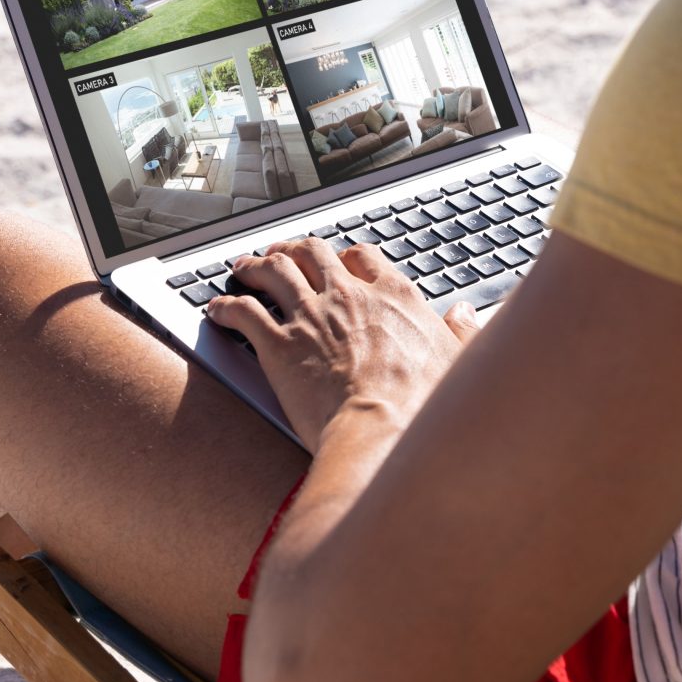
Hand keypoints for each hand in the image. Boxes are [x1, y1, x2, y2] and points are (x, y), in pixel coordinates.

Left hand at [207, 238, 479, 450]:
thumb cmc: (423, 408)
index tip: (341, 264)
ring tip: (243, 267)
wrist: (381, 432)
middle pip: (314, 252)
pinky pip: (243, 311)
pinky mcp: (277, 344)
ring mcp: (309, 316)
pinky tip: (217, 309)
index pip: (364, 257)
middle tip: (282, 254)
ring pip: (274, 270)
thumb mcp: (458, 363)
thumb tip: (465, 314)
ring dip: (255, 265)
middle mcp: (348, 295)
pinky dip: (227, 306)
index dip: (347, 257)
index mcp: (393, 296)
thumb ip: (460, 333)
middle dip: (294, 249)